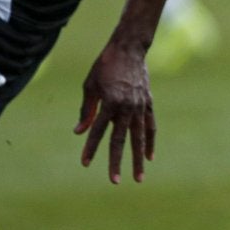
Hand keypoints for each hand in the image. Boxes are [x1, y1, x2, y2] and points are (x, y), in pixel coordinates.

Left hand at [75, 40, 155, 182]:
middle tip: (115, 181)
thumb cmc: (105, 65)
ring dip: (138, 159)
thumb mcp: (90, 86)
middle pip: (121, 140)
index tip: (85, 163)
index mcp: (110, 102)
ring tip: (138, 177)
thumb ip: (86, 110)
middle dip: (117, 162)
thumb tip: (79, 132)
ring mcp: (140, 106)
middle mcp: (127, 107)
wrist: (129, 48)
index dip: (91, 148)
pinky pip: (150, 127)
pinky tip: (149, 157)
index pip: (98, 131)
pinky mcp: (148, 103)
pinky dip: (150, 142)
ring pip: (139, 138)